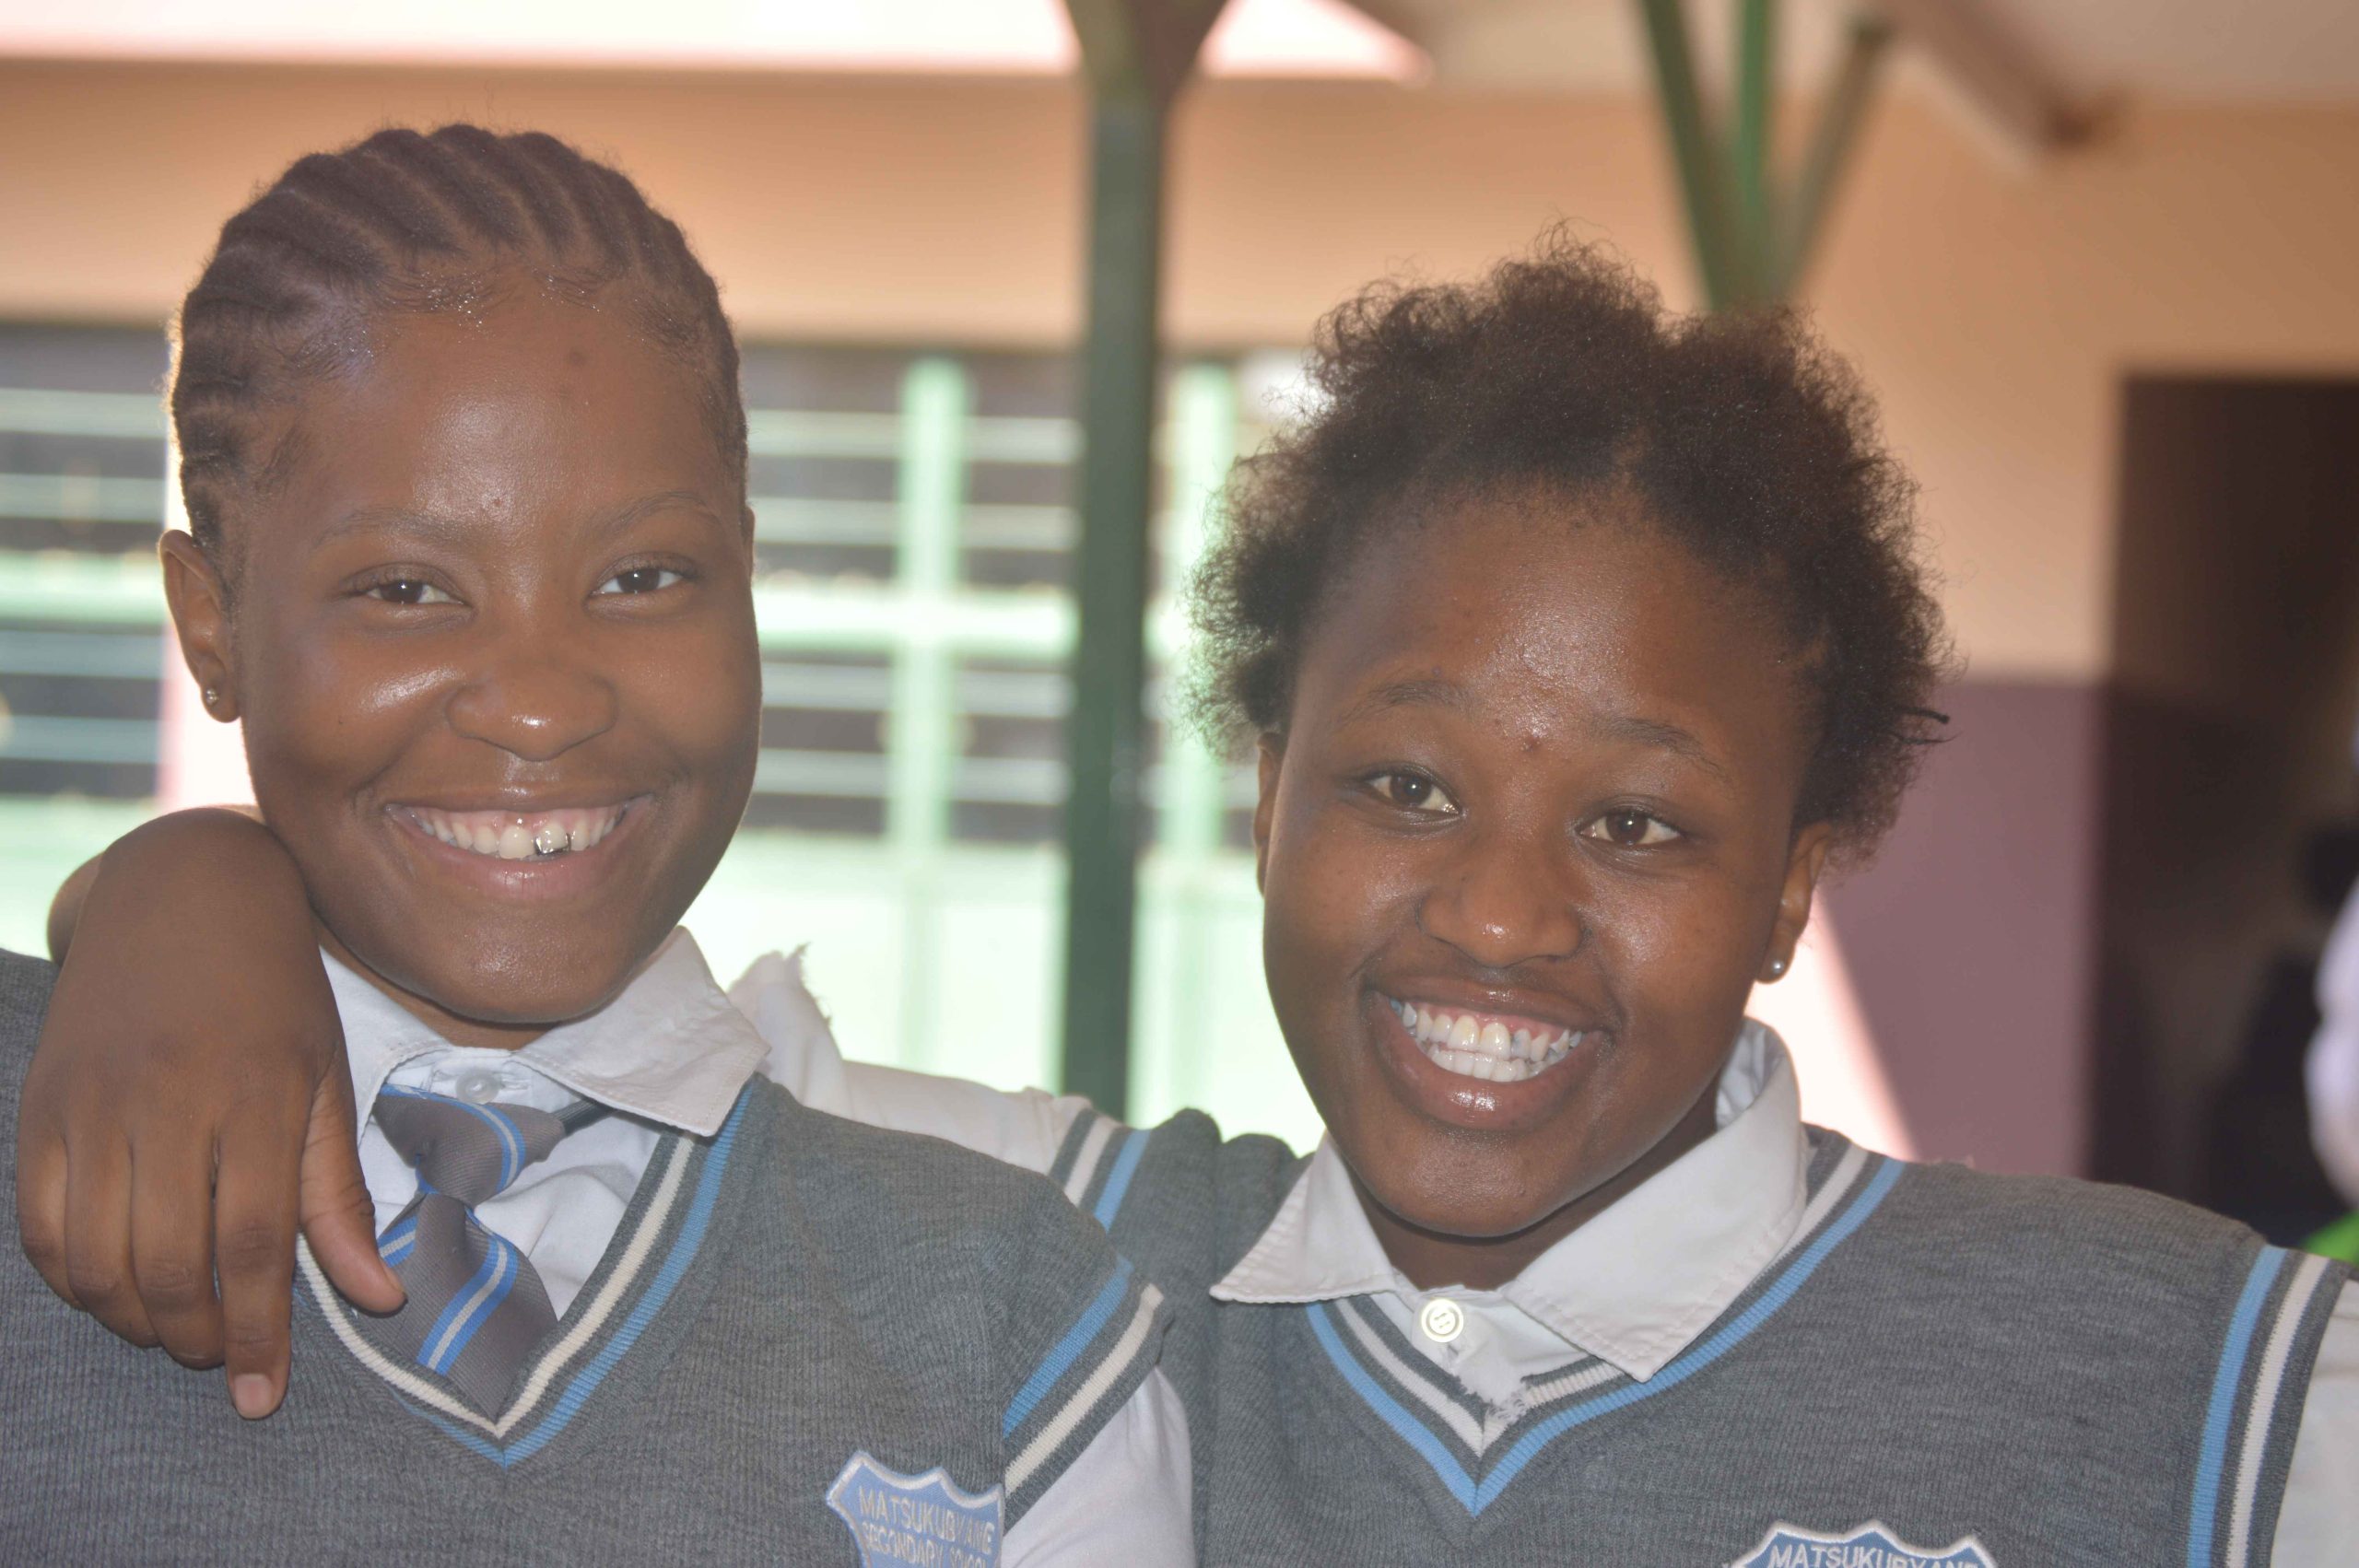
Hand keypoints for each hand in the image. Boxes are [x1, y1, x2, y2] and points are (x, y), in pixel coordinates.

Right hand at [15, 808, 402, 1417]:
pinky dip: (71, 1277)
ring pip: (95, 1258)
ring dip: (130, 1317)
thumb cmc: (275, 995)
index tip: (261, 1393)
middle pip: (167, 1265)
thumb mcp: (329, 1082)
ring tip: (171, 1326)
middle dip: (192, 1336)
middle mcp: (169, 1102)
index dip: (256, 1332)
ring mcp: (94, 1106)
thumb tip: (378, 1297)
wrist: (184, 894)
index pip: (251, 1245)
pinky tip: (111, 1286)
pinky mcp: (39, 1108)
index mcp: (258, 1096)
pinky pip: (40, 1225)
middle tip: (217, 1355)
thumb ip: (340, 1197)